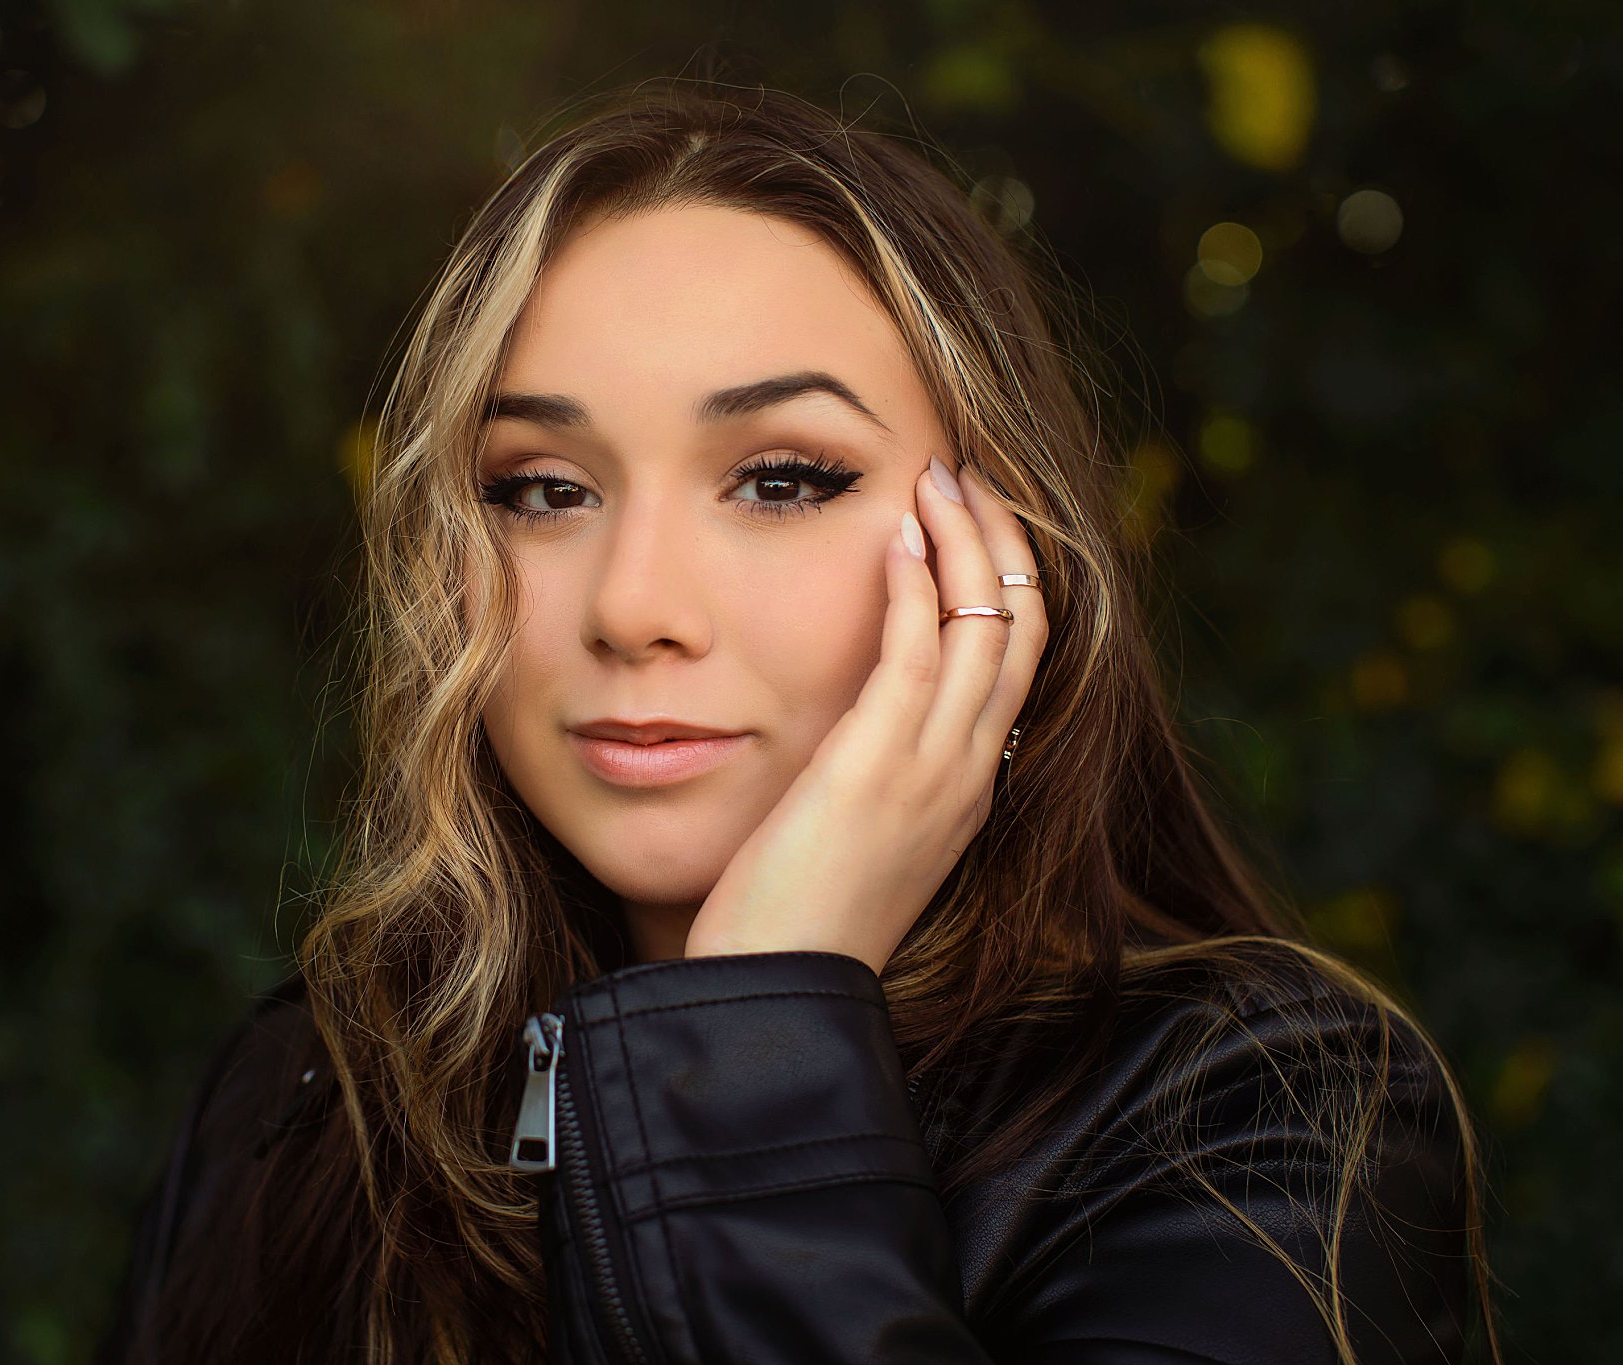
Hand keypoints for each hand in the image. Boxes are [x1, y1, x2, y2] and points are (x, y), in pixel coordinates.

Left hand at [684, 454, 1047, 976]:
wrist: (776, 998)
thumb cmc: (792, 924)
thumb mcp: (849, 838)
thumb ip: (866, 776)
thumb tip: (843, 729)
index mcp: (968, 790)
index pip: (1017, 663)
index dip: (1005, 583)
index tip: (971, 524)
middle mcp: (970, 775)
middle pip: (1024, 629)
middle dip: (1002, 543)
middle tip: (966, 476)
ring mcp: (934, 773)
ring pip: (990, 627)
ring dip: (967, 541)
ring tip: (937, 478)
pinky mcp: (878, 770)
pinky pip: (923, 656)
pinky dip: (919, 588)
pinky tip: (896, 538)